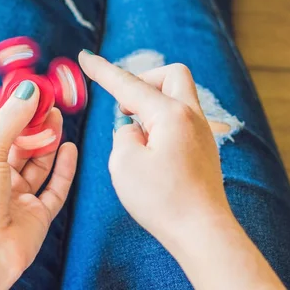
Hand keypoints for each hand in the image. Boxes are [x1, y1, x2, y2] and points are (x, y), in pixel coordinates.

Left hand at [0, 81, 77, 289]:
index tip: (33, 93)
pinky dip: (63, 168)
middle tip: (51, 104)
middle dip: (35, 125)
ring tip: (59, 120)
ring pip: (39, 164)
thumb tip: (28, 89)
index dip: (15, 111)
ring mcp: (18, 198)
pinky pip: (55, 187)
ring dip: (49, 142)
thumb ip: (11, 120)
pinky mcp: (38, 214)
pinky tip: (69, 149)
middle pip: (21, 145)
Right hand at [79, 51, 283, 288]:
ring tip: (136, 135)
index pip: (129, 84)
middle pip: (171, 75)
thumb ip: (123, 135)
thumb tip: (134, 127)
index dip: (103, 71)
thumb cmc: (163, 200)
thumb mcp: (124, 164)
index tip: (85, 57)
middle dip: (143, 81)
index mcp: (171, 115)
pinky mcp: (204, 149)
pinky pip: (182, 119)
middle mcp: (192, 117)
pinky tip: (152, 151)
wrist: (203, 232)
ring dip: (153, 104)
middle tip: (125, 106)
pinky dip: (162, 123)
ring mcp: (202, 133)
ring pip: (179, 97)